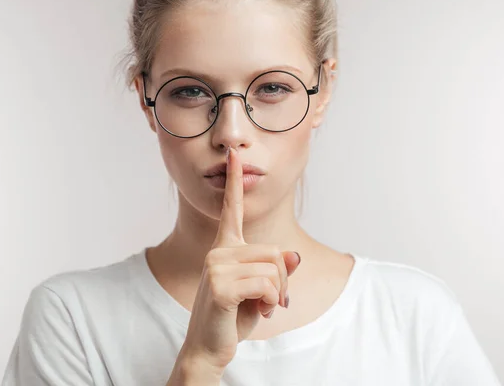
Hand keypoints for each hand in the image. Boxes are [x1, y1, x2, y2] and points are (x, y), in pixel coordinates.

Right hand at [180, 147, 300, 371]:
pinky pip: (266, 284)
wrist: (209, 347)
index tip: (234, 155)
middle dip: (283, 280)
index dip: (234, 182)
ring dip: (278, 294)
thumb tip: (294, 256)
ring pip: (273, 268)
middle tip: (274, 301)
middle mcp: (218, 251)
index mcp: (225, 248)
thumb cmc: (233, 317)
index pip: (231, 210)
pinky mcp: (220, 285)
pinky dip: (272, 302)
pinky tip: (261, 312)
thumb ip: (276, 271)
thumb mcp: (262, 292)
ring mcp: (216, 266)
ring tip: (264, 308)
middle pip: (274, 251)